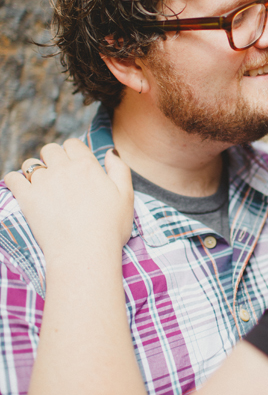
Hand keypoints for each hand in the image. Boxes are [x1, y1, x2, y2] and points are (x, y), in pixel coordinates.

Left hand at [4, 140, 133, 266]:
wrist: (85, 251)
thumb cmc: (110, 227)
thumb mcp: (126, 196)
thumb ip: (119, 169)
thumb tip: (110, 151)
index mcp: (87, 166)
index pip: (73, 144)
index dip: (73, 150)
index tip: (74, 162)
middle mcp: (63, 169)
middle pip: (50, 149)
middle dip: (53, 157)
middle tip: (58, 173)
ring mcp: (43, 183)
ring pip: (30, 164)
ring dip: (35, 170)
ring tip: (42, 184)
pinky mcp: (26, 199)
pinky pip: (12, 179)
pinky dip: (15, 180)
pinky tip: (22, 188)